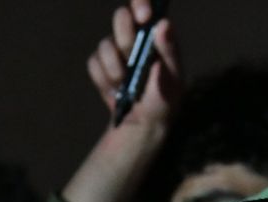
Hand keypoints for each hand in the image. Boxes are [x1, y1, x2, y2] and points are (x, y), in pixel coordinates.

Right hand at [88, 0, 181, 127]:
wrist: (143, 123)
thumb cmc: (164, 99)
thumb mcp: (173, 79)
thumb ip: (169, 53)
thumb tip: (163, 25)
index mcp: (154, 33)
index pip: (144, 5)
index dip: (140, 3)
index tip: (144, 17)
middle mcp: (133, 35)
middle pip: (121, 17)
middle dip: (125, 40)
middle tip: (132, 59)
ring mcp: (114, 49)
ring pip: (105, 45)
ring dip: (115, 69)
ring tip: (126, 86)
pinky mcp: (99, 64)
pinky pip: (94, 64)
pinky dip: (104, 81)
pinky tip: (115, 91)